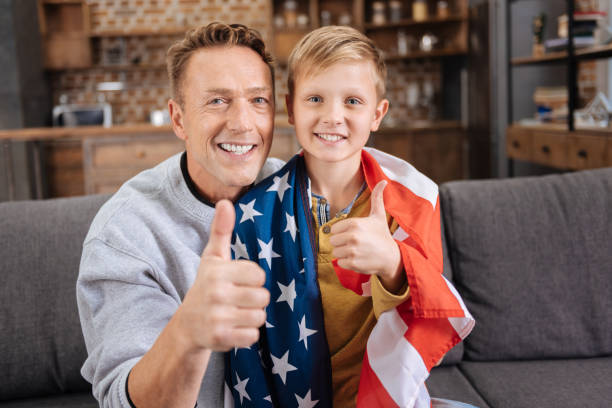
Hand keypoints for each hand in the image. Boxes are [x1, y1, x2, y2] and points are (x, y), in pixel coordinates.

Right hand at [177, 199, 269, 351]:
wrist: (188, 325)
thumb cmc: (207, 286)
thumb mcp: (212, 258)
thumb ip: (221, 231)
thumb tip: (225, 202)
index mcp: (218, 272)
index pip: (259, 275)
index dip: (253, 280)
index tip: (238, 282)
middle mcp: (216, 294)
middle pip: (263, 297)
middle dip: (254, 300)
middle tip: (237, 300)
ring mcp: (218, 317)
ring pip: (260, 317)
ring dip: (252, 318)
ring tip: (235, 314)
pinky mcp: (221, 338)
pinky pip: (253, 337)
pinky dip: (247, 335)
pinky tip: (233, 328)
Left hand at [329, 180, 404, 292]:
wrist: (392, 257)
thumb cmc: (382, 235)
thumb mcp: (379, 216)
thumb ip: (377, 198)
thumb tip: (383, 181)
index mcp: (354, 223)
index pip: (333, 229)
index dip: (342, 232)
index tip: (353, 234)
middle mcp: (352, 237)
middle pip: (333, 241)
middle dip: (342, 243)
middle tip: (355, 244)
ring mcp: (352, 251)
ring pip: (335, 252)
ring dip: (344, 253)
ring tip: (357, 251)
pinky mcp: (353, 263)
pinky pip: (340, 263)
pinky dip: (347, 263)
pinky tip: (358, 259)